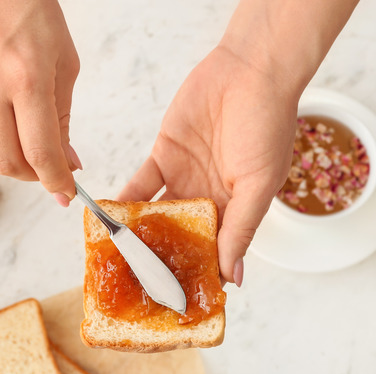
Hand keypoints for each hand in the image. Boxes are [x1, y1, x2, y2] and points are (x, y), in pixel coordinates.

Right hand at [0, 0, 80, 205]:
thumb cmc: (31, 13)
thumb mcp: (64, 63)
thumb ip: (63, 118)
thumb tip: (67, 162)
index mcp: (27, 79)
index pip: (40, 153)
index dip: (56, 182)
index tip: (66, 193)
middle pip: (8, 164)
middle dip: (33, 176)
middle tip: (48, 169)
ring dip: (7, 161)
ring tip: (24, 144)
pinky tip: (0, 116)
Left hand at [117, 45, 298, 285]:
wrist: (248, 70)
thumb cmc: (267, 125)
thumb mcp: (259, 184)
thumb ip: (240, 229)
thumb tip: (233, 277)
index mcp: (237, 209)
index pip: (216, 251)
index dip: (200, 274)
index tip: (180, 300)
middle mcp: (209, 197)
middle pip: (182, 237)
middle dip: (163, 260)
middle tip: (139, 287)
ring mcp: (184, 177)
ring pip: (158, 214)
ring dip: (140, 234)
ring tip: (119, 259)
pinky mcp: (164, 154)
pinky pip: (141, 184)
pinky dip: (126, 201)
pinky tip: (109, 220)